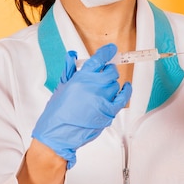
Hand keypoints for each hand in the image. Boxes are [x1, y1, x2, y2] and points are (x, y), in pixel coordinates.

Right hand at [32, 43, 131, 167]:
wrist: (57, 135)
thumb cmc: (56, 113)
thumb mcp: (61, 86)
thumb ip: (70, 69)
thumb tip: (72, 55)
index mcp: (81, 77)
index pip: (99, 59)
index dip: (107, 52)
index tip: (111, 49)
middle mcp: (94, 86)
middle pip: (111, 71)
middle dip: (108, 70)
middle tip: (104, 73)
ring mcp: (102, 99)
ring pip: (116, 84)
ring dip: (111, 84)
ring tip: (103, 89)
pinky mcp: (108, 112)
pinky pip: (123, 98)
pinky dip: (126, 91)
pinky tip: (126, 87)